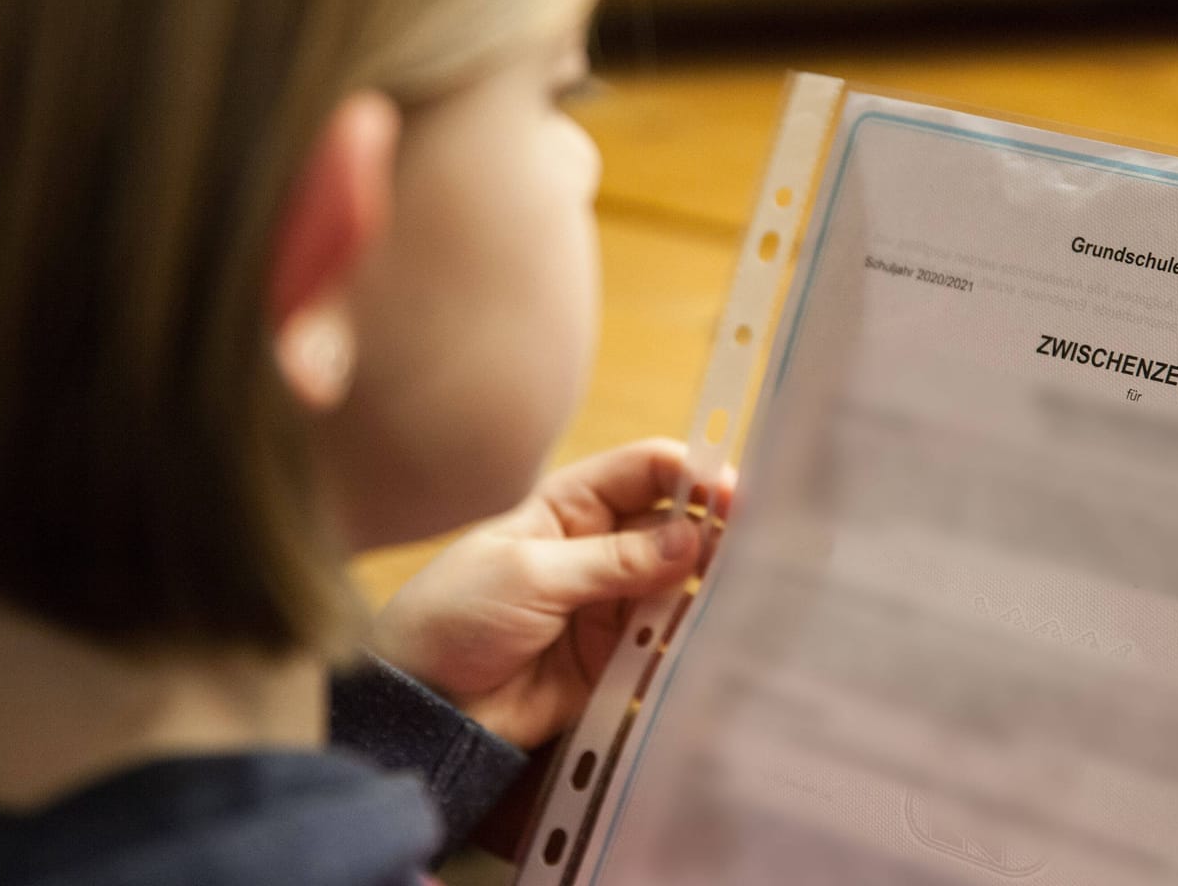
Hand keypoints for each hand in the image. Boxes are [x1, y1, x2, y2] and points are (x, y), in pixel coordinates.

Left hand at [369, 438, 730, 749]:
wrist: (424, 705)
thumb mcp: (529, 574)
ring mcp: (614, 603)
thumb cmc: (455, 616)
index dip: (693, 475)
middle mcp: (603, 548)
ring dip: (710, 588)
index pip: (648, 471)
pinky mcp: (619, 658)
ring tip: (742, 594)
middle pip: (677, 526)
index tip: (733, 495)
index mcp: (573, 506)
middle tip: (753, 549)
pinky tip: (716, 638)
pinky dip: (694, 639)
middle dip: (715, 532)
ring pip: (682, 584)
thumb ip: (612, 560)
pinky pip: (670, 641)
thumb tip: (692, 537)